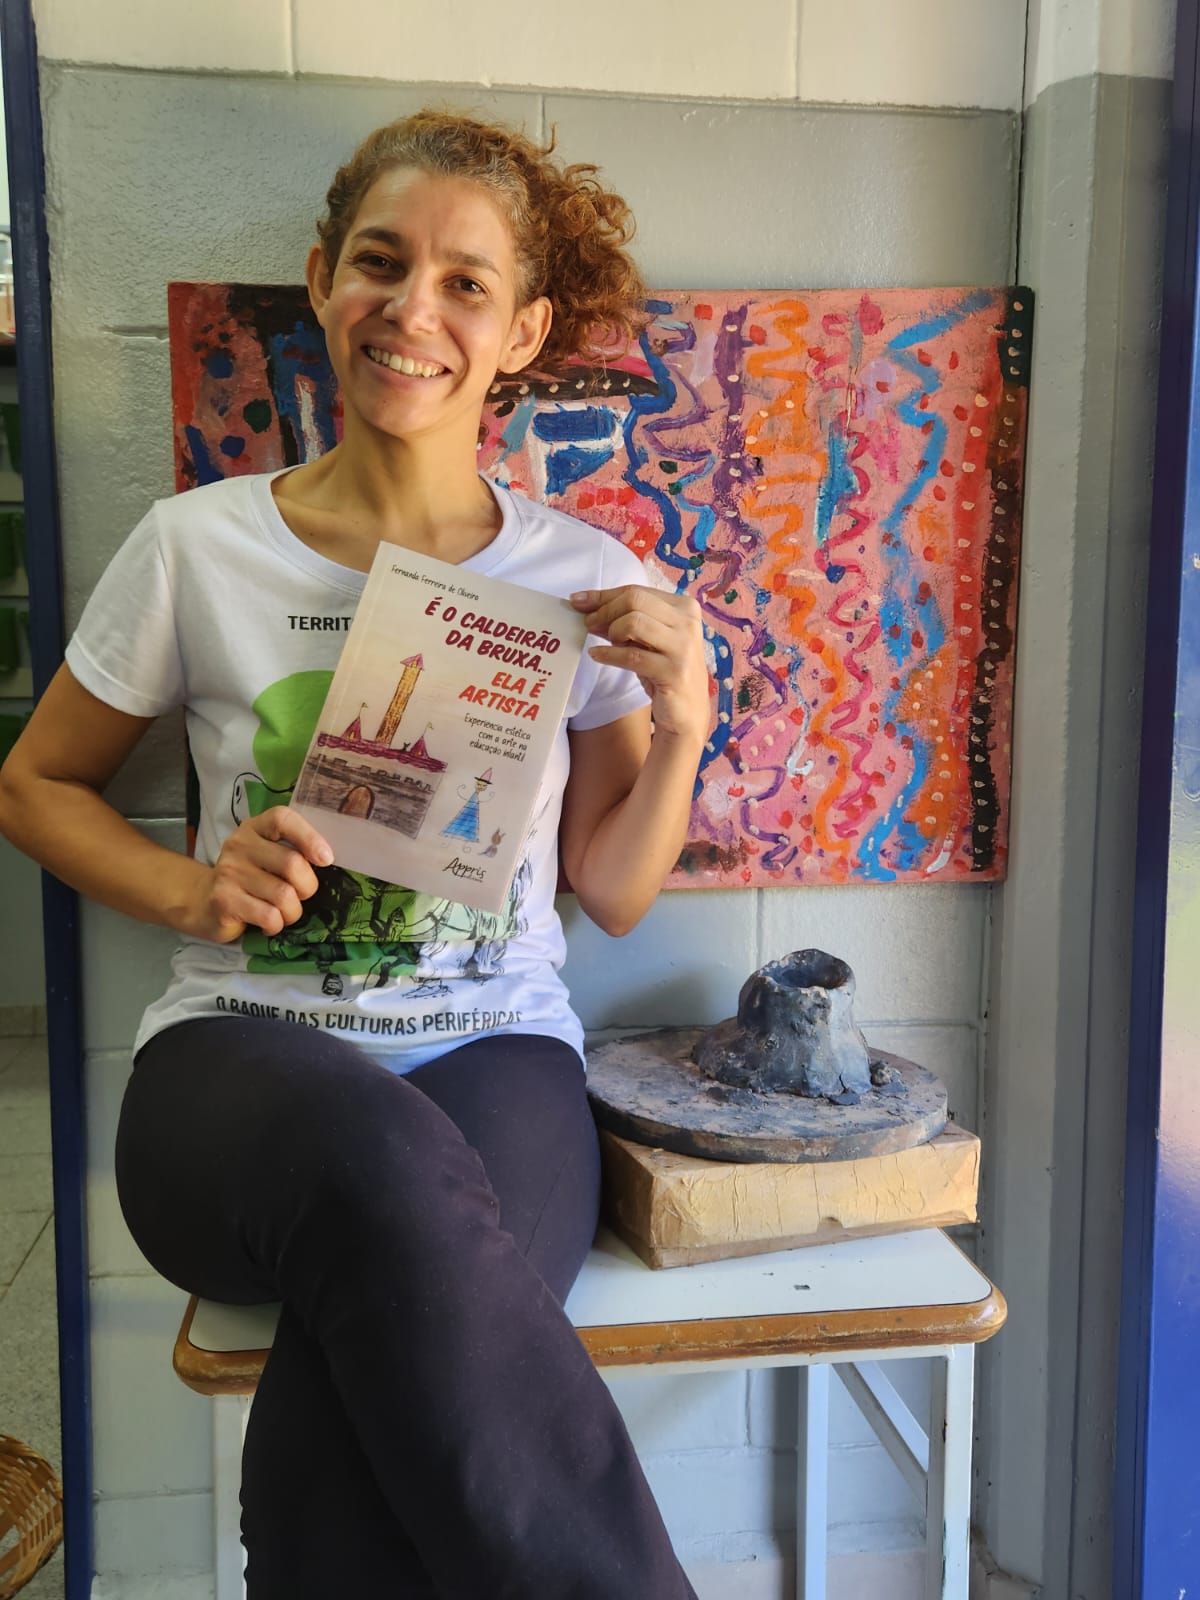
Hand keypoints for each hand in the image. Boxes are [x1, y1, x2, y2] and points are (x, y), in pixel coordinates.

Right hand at [182, 806, 332, 942]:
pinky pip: (269, 916)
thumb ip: (292, 851)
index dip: (309, 837)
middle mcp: (239, 845)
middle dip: (307, 887)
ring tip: (283, 913)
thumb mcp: (267, 855)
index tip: (326, 858)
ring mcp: (229, 873)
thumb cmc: (249, 879)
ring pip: (283, 895)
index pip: (283, 819)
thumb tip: (328, 861)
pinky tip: (269, 922)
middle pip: (292, 864)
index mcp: (255, 828)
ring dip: (292, 912)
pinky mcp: (224, 900)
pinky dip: (277, 925)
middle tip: (300, 896)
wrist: (203, 901)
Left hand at [570, 585, 710, 745]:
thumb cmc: (664, 672)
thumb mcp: (647, 640)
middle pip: (635, 600)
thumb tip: (587, 606)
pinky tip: (597, 656)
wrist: (687, 712)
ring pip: (633, 623)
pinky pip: (631, 656)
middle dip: (605, 610)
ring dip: (611, 632)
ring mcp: (682, 647)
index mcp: (684, 607)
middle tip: (588, 624)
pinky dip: (608, 655)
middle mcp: (687, 623)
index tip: (578, 600)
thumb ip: (624, 620)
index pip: (637, 591)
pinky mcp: (673, 672)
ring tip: (604, 643)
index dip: (603, 595)